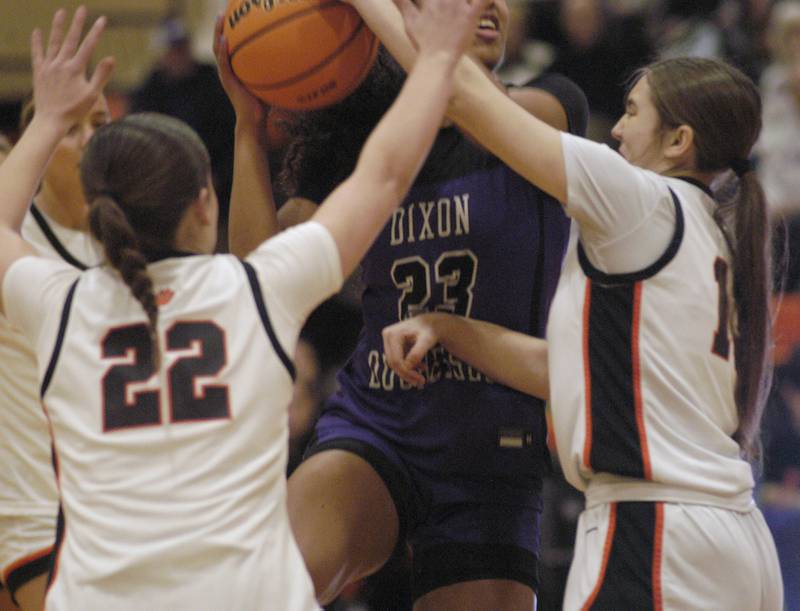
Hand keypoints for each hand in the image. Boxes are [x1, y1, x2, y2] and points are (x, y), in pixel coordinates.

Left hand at [31, 7, 113, 129]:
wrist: (51, 120)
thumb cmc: (75, 110)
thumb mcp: (92, 95)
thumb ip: (101, 75)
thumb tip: (112, 58)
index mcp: (76, 69)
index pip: (88, 46)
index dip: (96, 32)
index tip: (102, 19)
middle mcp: (61, 64)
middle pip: (71, 39)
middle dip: (77, 23)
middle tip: (82, 9)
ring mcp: (49, 66)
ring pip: (54, 42)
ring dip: (58, 26)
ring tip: (61, 12)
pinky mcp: (39, 71)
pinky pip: (37, 53)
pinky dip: (37, 42)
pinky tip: (37, 31)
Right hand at [214, 14, 266, 127]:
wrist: (254, 122)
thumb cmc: (264, 104)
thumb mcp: (270, 82)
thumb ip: (275, 69)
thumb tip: (294, 56)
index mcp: (235, 68)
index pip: (230, 45)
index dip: (231, 29)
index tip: (235, 14)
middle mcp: (228, 69)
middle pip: (221, 41)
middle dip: (221, 25)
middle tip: (224, 9)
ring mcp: (226, 75)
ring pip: (217, 49)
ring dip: (217, 32)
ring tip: (220, 17)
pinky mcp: (227, 81)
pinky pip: (223, 63)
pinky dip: (223, 51)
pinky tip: (225, 39)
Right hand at [382, 314, 439, 386]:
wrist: (431, 322)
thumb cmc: (429, 330)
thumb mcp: (426, 341)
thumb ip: (417, 353)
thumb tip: (407, 367)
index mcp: (392, 334)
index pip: (396, 360)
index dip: (406, 372)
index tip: (420, 380)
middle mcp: (387, 336)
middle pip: (393, 362)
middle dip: (406, 374)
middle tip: (420, 382)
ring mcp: (388, 341)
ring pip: (394, 363)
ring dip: (407, 372)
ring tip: (421, 378)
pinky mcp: (392, 345)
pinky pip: (398, 360)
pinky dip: (408, 366)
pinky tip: (421, 368)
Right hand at [393, 0, 489, 58]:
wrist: (436, 61)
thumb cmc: (423, 43)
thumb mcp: (409, 21)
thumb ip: (401, 2)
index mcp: (431, 0)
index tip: (438, 1)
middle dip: (450, 0)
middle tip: (450, 9)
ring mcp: (458, 7)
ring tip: (460, 7)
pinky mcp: (471, 16)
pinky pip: (484, 0)